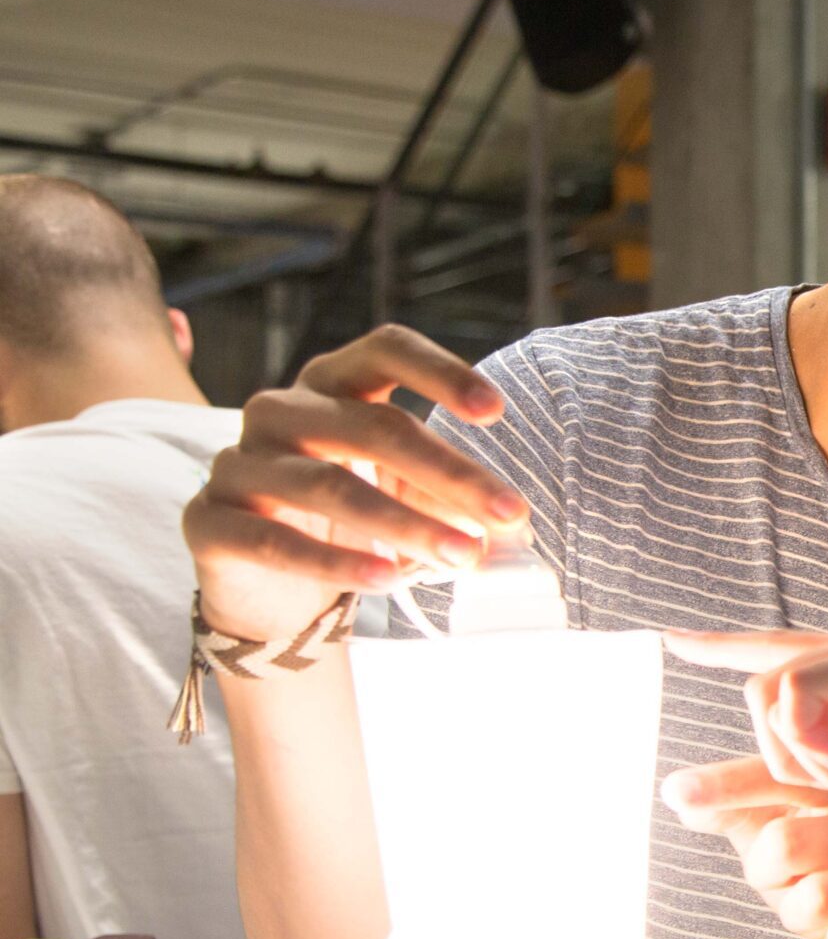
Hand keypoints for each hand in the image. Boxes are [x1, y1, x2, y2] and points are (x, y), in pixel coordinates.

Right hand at [182, 325, 529, 641]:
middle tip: (509, 514)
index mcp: (332, 383)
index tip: (495, 412)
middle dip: (449, 472)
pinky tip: (387, 579)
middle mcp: (280, 409)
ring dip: (406, 524)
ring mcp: (238, 463)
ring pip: (328, 485)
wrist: (268, 588)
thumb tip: (509, 524)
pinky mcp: (207, 520)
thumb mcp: (403, 495)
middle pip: (372, 425)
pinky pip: (273, 540)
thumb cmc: (348, 522)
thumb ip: (449, 498)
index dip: (441, 372)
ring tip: (463, 556)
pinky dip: (337, 561)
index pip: (386, 350)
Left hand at [662, 756, 827, 938]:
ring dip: (798, 919)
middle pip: (787, 842)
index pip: (787, 777)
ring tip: (822, 920)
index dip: (728, 787)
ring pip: (819, 897)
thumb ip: (739, 815)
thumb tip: (679, 793)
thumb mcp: (785, 851)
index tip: (676, 793)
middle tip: (789, 890)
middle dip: (767, 879)